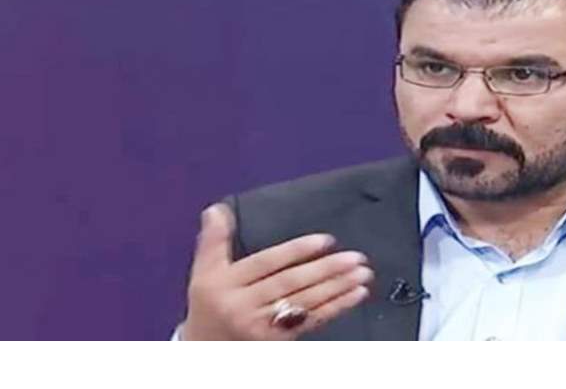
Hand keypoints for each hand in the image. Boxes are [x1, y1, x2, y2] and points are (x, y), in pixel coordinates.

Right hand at [181, 203, 372, 339]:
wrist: (204, 354)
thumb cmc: (208, 308)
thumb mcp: (203, 273)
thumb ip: (213, 241)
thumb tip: (217, 209)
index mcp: (228, 284)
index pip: (267, 264)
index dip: (296, 251)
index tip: (326, 240)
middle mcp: (246, 306)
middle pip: (291, 284)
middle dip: (326, 270)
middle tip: (355, 257)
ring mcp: (264, 327)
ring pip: (305, 303)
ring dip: (338, 288)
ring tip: (362, 274)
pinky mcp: (280, 341)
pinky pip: (312, 322)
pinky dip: (336, 308)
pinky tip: (356, 295)